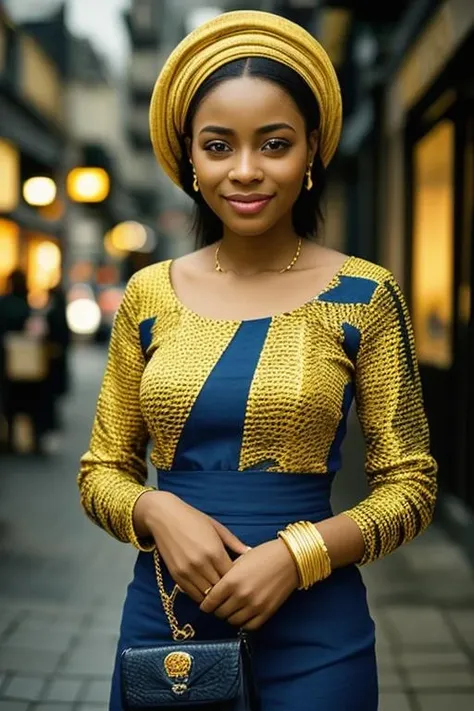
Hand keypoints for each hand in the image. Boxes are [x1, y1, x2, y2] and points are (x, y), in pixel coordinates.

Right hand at [134, 491, 248, 603]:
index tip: (241, 579)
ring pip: (207, 596)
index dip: (237, 580)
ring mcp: (187, 572)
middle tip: (232, 590)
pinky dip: (201, 596)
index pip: (232, 577)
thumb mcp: (217, 528)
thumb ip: (234, 543)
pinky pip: (192, 595)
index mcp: (214, 552)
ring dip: (214, 597)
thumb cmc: (193, 519)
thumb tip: (250, 553)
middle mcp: (201, 564)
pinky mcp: (176, 576)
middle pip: (220, 589)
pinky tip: (206, 591)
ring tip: (220, 594)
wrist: (164, 516)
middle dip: (227, 591)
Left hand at [200, 538, 298, 630]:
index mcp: (231, 581)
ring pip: (232, 621)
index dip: (205, 603)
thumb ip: (224, 576)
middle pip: (219, 613)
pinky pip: (248, 626)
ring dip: (229, 616)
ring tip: (231, 607)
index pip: (209, 602)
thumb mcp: (239, 560)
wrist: (289, 559)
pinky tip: (243, 613)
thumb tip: (212, 589)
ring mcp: (255, 606)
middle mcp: (241, 596)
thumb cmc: (263, 555)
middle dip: (216, 609)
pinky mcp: (267, 613)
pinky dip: (243, 622)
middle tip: (218, 604)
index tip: (206, 603)